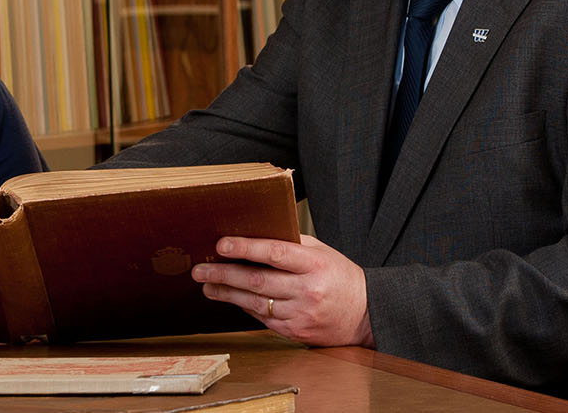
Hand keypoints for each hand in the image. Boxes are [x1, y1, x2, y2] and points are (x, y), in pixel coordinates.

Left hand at [193, 234, 373, 347]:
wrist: (366, 314)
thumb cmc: (341, 277)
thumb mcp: (323, 252)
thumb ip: (292, 244)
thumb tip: (256, 233)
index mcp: (315, 265)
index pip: (275, 253)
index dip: (246, 248)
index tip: (222, 245)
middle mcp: (308, 291)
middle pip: (258, 281)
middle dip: (224, 274)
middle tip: (201, 270)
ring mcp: (301, 315)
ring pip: (256, 303)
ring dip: (227, 293)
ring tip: (207, 285)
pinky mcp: (296, 332)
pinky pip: (264, 319)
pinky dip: (245, 307)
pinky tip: (231, 298)